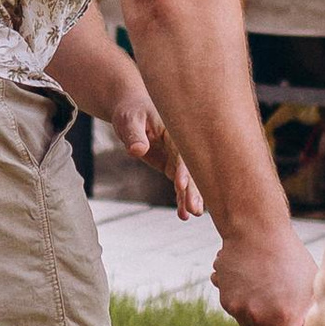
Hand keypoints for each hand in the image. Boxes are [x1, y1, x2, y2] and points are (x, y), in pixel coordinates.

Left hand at [103, 85, 204, 220]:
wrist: (131, 109)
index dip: (183, 169)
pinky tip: (183, 214)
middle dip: (193, 190)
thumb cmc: (130, 111)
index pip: (181, 152)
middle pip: (190, 169)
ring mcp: (177, 156)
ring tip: (192, 215)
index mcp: (175, 131)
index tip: (182, 185)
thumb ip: (133, 134)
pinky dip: (181, 198)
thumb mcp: (128, 119)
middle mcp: (180, 145)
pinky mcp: (171, 164)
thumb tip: (138, 150)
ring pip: (187, 180)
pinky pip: (179, 184)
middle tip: (196, 209)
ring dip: (189, 197)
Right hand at [212, 224, 316, 325]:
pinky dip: (243, 304)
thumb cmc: (290, 258)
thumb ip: (309, 315)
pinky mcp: (226, 299)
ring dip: (256, 319)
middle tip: (280, 318)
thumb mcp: (310, 287)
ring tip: (267, 293)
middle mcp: (260, 317)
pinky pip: (236, 313)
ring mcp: (240, 309)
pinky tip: (253, 284)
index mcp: (285, 317)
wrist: (257, 231)